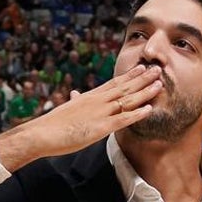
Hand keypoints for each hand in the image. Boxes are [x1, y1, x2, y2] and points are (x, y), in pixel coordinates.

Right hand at [0, 64, 161, 172]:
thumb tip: (76, 95)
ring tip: (160, 84)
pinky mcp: (100, 127)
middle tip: (158, 69)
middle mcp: (97, 101)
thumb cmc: (52, 125)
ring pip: (127, 100)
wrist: (42, 133)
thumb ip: (75, 102)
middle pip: (124, 87)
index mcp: (90, 97)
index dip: (129, 75)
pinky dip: (137, 114)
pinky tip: (149, 109)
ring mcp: (100, 113)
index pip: (113, 83)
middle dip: (142, 79)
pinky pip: (123, 120)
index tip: (141, 67)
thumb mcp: (66, 109)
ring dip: (144, 92)